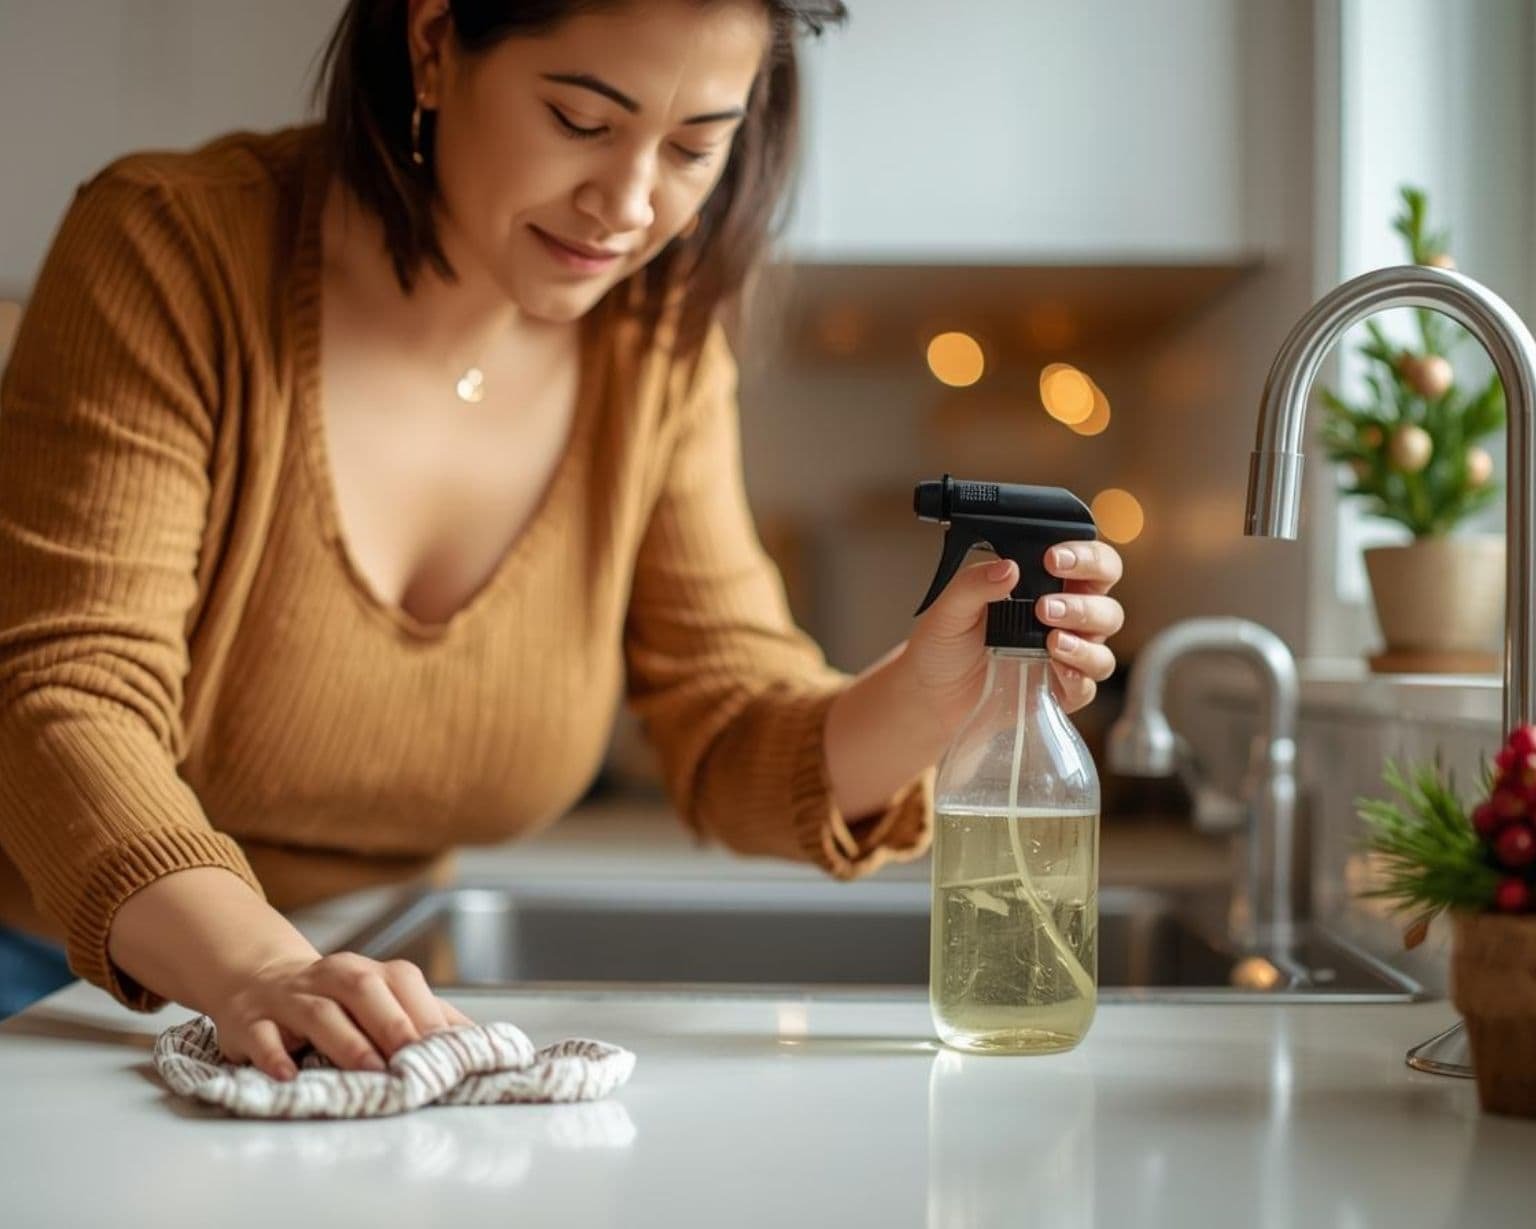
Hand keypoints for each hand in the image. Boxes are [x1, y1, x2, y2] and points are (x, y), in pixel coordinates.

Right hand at [208, 951, 473, 1080]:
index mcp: (368, 972)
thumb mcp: (379, 998)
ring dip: (346, 1043)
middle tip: (413, 1059)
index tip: (449, 1051)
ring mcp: (290, 998)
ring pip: (319, 1014)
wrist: (259, 979)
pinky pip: (262, 1036)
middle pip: (364, 990)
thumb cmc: (334, 999)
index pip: (403, 984)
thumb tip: (480, 1041)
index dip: (426, 1016)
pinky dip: (274, 1056)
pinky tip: (288, 1077)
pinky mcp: (251, 1022)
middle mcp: (331, 978)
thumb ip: (426, 1017)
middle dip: (392, 1024)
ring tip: (369, 1071)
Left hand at [903, 541, 1123, 732]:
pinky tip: (1055, 667)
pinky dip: (1077, 676)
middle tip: (1046, 607)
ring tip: (1050, 640)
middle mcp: (1066, 618)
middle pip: (1106, 604)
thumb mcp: (949, 609)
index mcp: (1048, 586)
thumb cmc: (945, 645)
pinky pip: (1086, 685)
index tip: (1054, 559)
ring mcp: (1067, 655)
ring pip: (1102, 644)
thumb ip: (975, 583)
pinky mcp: (1060, 691)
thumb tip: (1008, 568)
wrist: (930, 693)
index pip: (1091, 562)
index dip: (1086, 557)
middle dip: (1084, 603)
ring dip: (1083, 640)